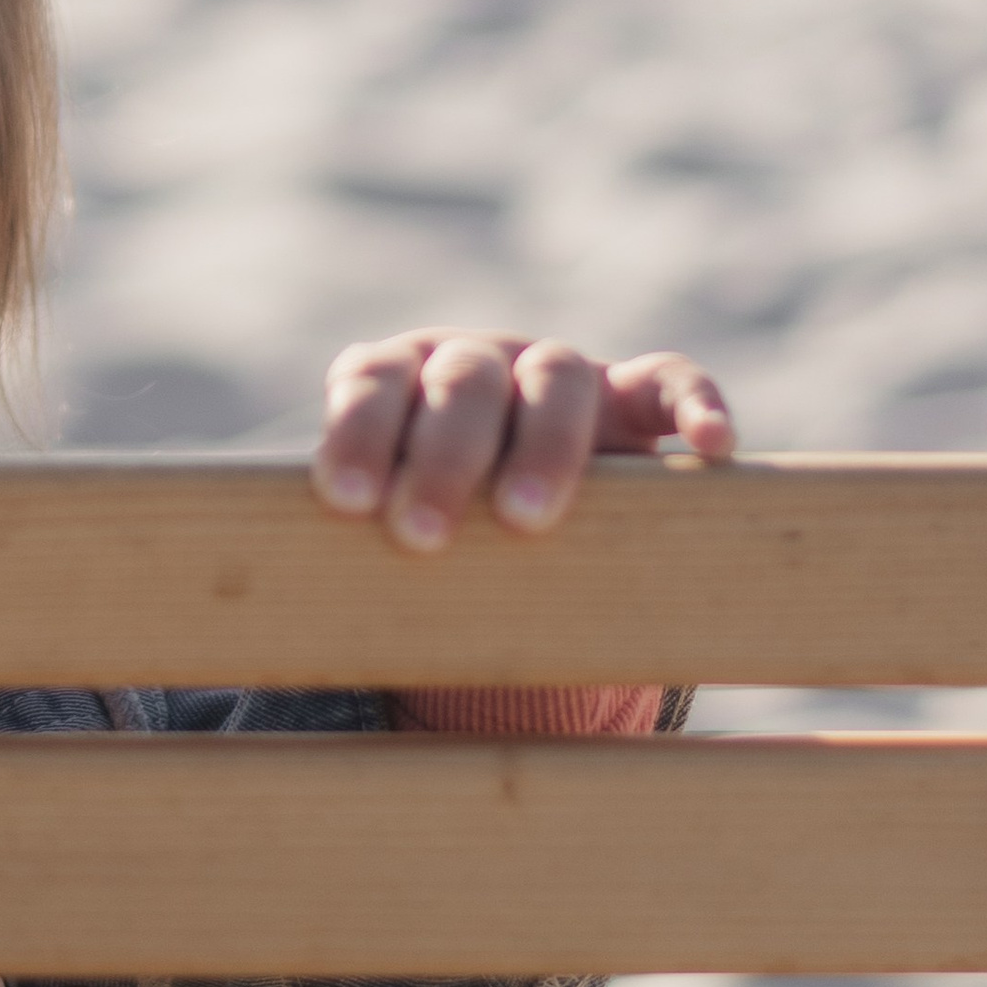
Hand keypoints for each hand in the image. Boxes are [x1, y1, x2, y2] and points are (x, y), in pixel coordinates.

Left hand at [312, 329, 735, 550]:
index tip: (344, 498)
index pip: (373, 380)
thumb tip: (276, 624)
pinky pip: (670, 380)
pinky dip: (695, 403)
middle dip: (439, 455)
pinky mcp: (634, 394)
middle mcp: (477, 362)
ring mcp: (558, 372)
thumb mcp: (376, 535)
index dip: (358, 431)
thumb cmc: (426, 539)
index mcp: (399, 380)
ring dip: (543, 444)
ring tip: (524, 519)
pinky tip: (710, 449)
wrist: (505, 517)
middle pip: (462, 381)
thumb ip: (345, 546)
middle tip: (421, 533)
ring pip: (557, 377)